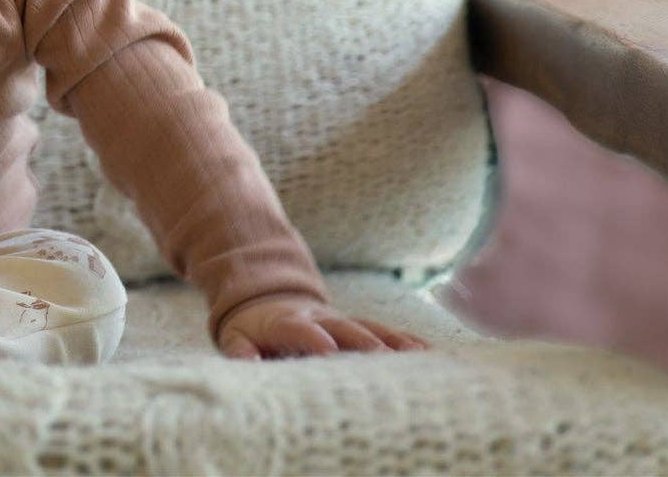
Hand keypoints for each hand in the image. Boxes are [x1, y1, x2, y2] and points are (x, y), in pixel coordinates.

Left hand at [217, 294, 431, 359]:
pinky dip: (407, 343)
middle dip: (364, 342)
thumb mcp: (236, 337)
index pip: (301, 330)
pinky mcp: (361, 327)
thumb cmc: (253, 330)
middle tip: (384, 358)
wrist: (269, 301)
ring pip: (372, 328)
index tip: (328, 351)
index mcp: (287, 323)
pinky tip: (430, 355)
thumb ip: (240, 351)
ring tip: (419, 358)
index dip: (314, 339)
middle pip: (345, 328)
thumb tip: (247, 366)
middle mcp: (321, 319)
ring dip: (393, 343)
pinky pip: (387, 332)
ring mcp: (344, 321)